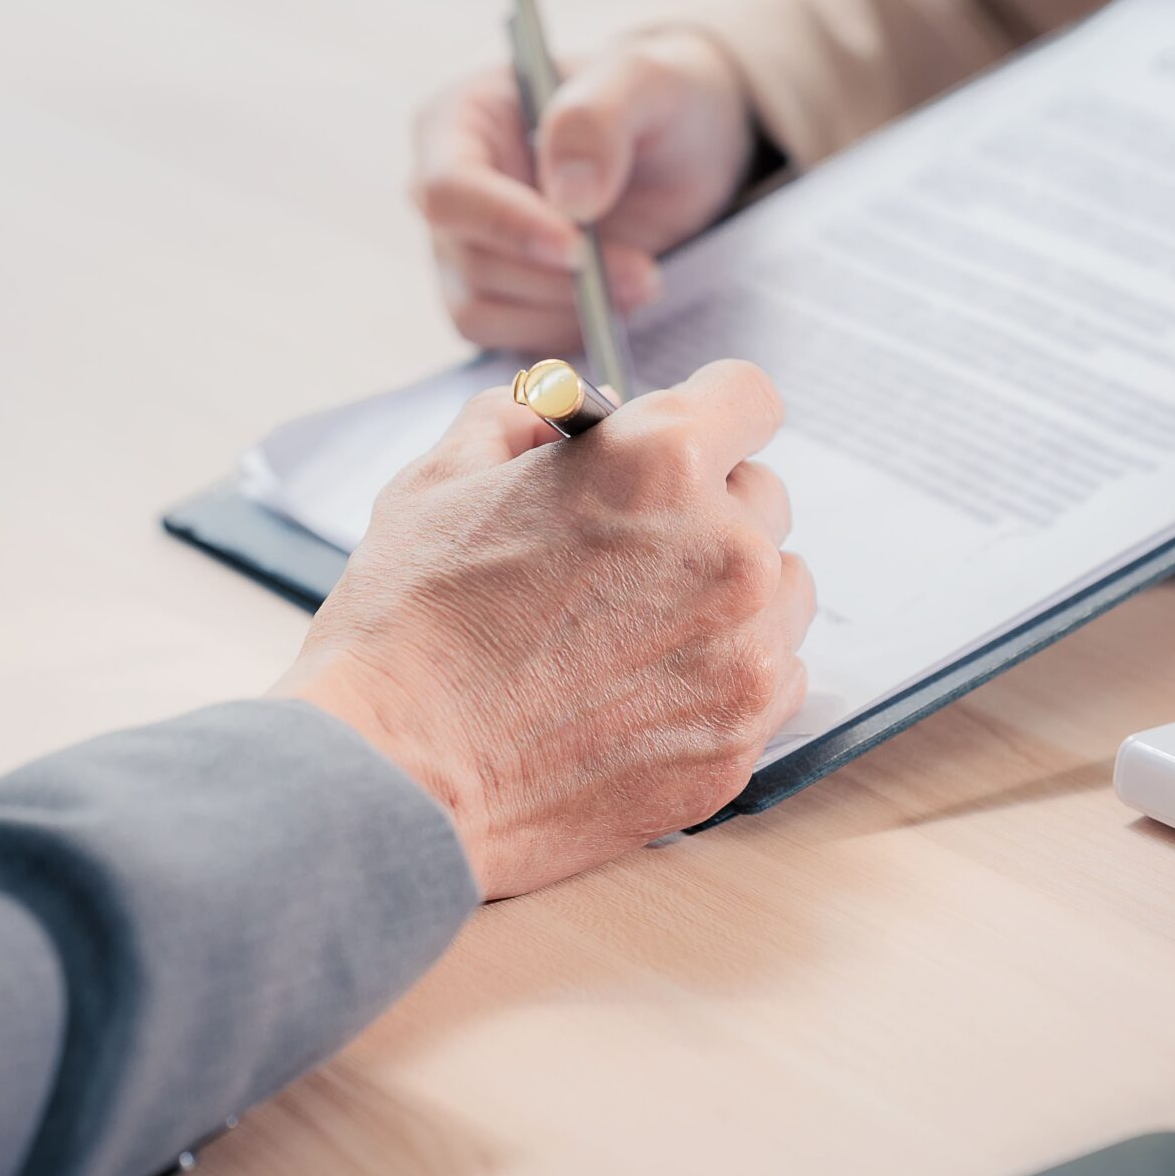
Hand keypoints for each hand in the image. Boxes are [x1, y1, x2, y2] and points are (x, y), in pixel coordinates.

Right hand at [289, 361, 812, 898]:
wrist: (394, 778)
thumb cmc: (405, 626)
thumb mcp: (441, 479)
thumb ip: (518, 421)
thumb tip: (554, 419)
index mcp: (658, 465)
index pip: (748, 397)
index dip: (709, 413)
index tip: (688, 439)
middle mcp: (724, 552)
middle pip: (763, 497)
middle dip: (705, 509)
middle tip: (629, 549)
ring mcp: (742, 653)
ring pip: (780, 590)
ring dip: (730, 593)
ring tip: (638, 625)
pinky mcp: (739, 739)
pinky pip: (775, 677)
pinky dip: (728, 672)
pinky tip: (648, 686)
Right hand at [410, 30, 756, 352]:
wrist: (687, 149)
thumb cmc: (658, 99)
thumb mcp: (645, 81)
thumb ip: (598, 117)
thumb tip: (569, 197)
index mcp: (459, 120)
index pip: (449, 189)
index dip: (505, 225)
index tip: (576, 248)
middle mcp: (448, 189)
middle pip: (468, 259)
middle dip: (557, 279)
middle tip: (643, 275)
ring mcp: (465, 248)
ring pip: (480, 310)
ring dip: (564, 312)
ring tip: (640, 283)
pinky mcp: (496, 297)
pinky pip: (508, 339)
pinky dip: (563, 333)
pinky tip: (613, 303)